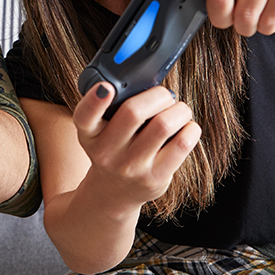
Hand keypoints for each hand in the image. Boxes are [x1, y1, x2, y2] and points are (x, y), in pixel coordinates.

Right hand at [70, 81, 201, 211]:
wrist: (115, 191)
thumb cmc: (114, 148)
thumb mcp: (100, 130)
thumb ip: (114, 107)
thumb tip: (152, 83)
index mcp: (89, 133)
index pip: (84, 116)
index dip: (94, 100)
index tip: (107, 87)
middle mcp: (105, 152)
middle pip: (133, 112)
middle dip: (158, 95)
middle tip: (164, 96)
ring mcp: (130, 167)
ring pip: (163, 124)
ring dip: (179, 109)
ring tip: (178, 110)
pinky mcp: (155, 177)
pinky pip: (181, 144)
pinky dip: (190, 128)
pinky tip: (186, 127)